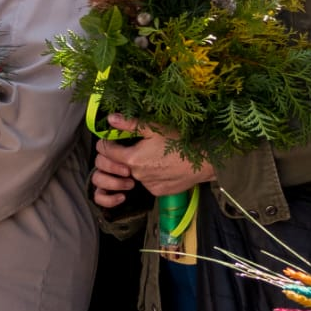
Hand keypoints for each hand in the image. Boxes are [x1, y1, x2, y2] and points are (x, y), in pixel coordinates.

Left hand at [91, 115, 214, 208]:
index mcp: (132, 158)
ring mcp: (148, 185)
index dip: (107, 142)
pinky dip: (152, 174)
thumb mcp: (155, 128)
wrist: (204, 161)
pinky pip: (148, 182)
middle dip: (122, 155)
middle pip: (119, 164)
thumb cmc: (181, 142)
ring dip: (138, 165)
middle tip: (135, 145)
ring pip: (135, 173)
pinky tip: (164, 165)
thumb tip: (110, 119)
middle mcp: (137, 175)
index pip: (106, 151)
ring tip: (155, 154)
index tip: (113, 137)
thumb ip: (130, 124)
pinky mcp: (158, 191)